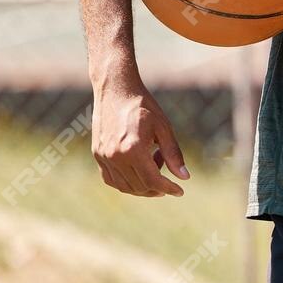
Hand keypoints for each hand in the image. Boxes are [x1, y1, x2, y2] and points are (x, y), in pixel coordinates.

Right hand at [91, 77, 187, 196]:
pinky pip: (111, 179)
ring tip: (154, 163)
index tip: (179, 191)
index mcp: (133, 149)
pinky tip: (139, 168)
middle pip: (139, 186)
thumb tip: (184, 177)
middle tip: (167, 173)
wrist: (116, 91)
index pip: (152, 181)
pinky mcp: (97, 155)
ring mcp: (103, 156)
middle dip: (157, 187)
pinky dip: (126, 182)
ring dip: (143, 185)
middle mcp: (115, 156)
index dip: (168, 189)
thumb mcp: (164, 128)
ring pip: (124, 186)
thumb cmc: (144, 107)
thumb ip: (173, 154)